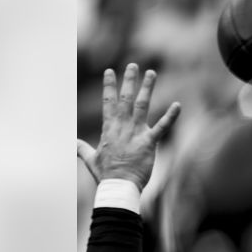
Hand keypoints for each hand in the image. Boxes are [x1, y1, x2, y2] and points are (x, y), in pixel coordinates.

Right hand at [77, 63, 180, 187]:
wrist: (118, 187)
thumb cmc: (106, 175)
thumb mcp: (90, 158)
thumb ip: (82, 148)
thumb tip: (72, 143)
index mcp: (109, 128)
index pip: (108, 102)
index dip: (109, 86)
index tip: (110, 71)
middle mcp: (122, 127)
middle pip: (125, 98)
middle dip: (129, 81)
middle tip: (133, 65)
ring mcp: (136, 133)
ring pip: (142, 105)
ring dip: (147, 88)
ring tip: (152, 73)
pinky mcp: (149, 143)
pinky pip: (162, 127)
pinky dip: (170, 116)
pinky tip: (178, 105)